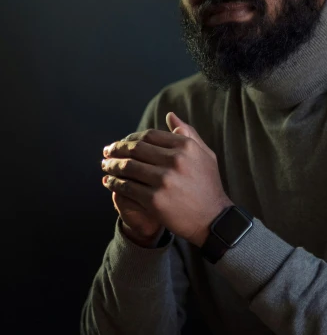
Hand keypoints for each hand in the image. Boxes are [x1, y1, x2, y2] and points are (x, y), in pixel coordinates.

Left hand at [101, 112, 232, 246]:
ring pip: (128, 167)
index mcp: (186, 146)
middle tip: (107, 151)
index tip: (122, 142)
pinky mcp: (154, 199)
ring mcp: (164, 180)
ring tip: (106, 165)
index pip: (149, 135)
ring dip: (112, 165)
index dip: (131, 137)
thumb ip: (188, 133)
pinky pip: (127, 187)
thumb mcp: (205, 154)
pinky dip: (115, 183)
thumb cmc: (208, 185)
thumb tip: (170, 115)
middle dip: (117, 149)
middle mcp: (175, 160)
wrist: (213, 219)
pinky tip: (109, 182)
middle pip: (136, 149)